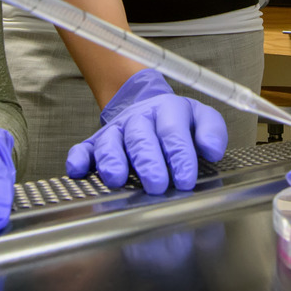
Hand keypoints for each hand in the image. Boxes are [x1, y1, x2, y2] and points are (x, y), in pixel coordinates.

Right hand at [66, 69, 225, 193]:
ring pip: (110, 142)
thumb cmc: (176, 121)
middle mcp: (139, 120)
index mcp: (167, 111)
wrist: (147, 105)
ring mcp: (116, 131)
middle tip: (157, 185)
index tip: (185, 180)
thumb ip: (211, 131)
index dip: (180, 156)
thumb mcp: (200, 118)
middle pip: (140, 137)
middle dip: (148, 162)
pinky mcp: (96, 143)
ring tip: (117, 179)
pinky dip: (78, 159)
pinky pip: (83, 148)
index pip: (173, 132)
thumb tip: (211, 149)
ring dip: (112, 160)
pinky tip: (78, 171)